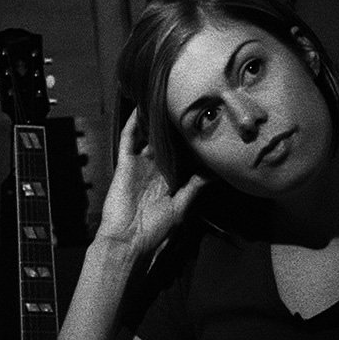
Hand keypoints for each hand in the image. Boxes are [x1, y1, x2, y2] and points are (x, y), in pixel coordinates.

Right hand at [97, 108, 208, 262]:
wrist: (127, 242)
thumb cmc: (155, 232)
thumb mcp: (181, 208)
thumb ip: (195, 188)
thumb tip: (213, 173)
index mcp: (169, 181)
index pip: (181, 155)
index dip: (189, 140)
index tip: (202, 123)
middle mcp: (154, 170)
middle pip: (164, 141)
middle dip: (172, 125)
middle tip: (184, 102)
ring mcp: (139, 165)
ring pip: (147, 136)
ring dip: (152, 119)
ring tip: (162, 97)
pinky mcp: (125, 164)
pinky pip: (129, 138)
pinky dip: (133, 123)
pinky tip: (140, 107)